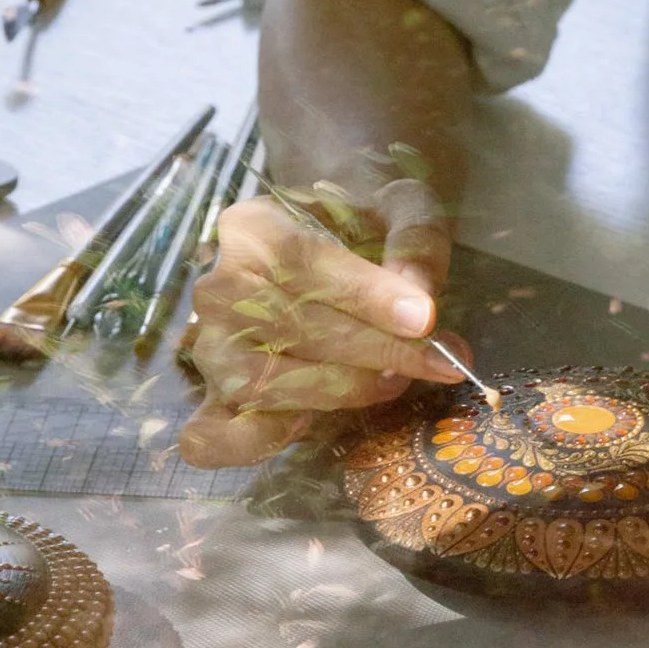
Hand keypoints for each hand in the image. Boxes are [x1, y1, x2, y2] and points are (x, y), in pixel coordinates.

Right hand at [179, 176, 458, 465]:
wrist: (328, 238)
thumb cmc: (363, 221)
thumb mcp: (401, 207)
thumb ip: (414, 242)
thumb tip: (419, 300)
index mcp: (252, 228)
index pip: (301, 263)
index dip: (364, 296)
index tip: (423, 319)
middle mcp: (217, 289)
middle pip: (291, 328)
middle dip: (374, 351)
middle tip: (438, 360)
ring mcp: (210, 347)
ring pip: (267, 383)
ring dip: (340, 391)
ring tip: (396, 378)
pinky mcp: (216, 397)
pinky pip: (216, 436)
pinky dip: (263, 440)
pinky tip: (320, 425)